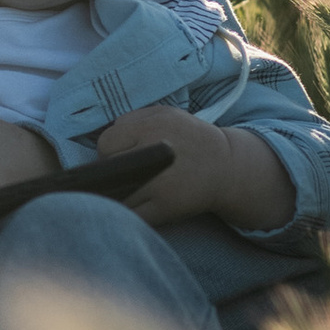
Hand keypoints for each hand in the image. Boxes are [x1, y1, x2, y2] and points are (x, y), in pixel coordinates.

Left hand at [96, 106, 292, 231]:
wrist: (226, 167)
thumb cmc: (190, 138)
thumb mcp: (165, 114)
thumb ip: (132, 119)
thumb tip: (102, 137)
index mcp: (151, 128)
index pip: (106, 143)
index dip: (108, 151)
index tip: (117, 156)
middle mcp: (154, 155)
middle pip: (107, 169)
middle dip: (108, 173)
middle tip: (122, 174)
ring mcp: (158, 185)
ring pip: (116, 195)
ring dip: (113, 195)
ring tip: (122, 190)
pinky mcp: (165, 208)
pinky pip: (132, 215)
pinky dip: (126, 213)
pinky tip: (131, 207)